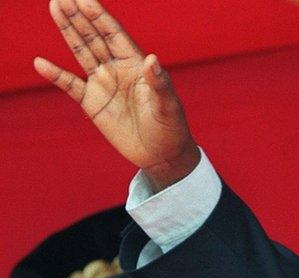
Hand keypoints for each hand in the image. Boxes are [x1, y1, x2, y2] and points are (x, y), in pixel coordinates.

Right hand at [34, 0, 198, 190]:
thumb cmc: (171, 128)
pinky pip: (70, 85)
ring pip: (81, 52)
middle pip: (94, 37)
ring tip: (54, 8)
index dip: (99, 16)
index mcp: (137, 65)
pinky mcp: (92, 103)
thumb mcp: (168, 105)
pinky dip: (55, 75)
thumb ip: (159, 82)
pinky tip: (40, 62)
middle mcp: (118, 70)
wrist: (162, 155)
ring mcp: (103, 84)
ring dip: (68, 31)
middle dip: (79, 16)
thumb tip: (151, 59)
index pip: (114, 34)